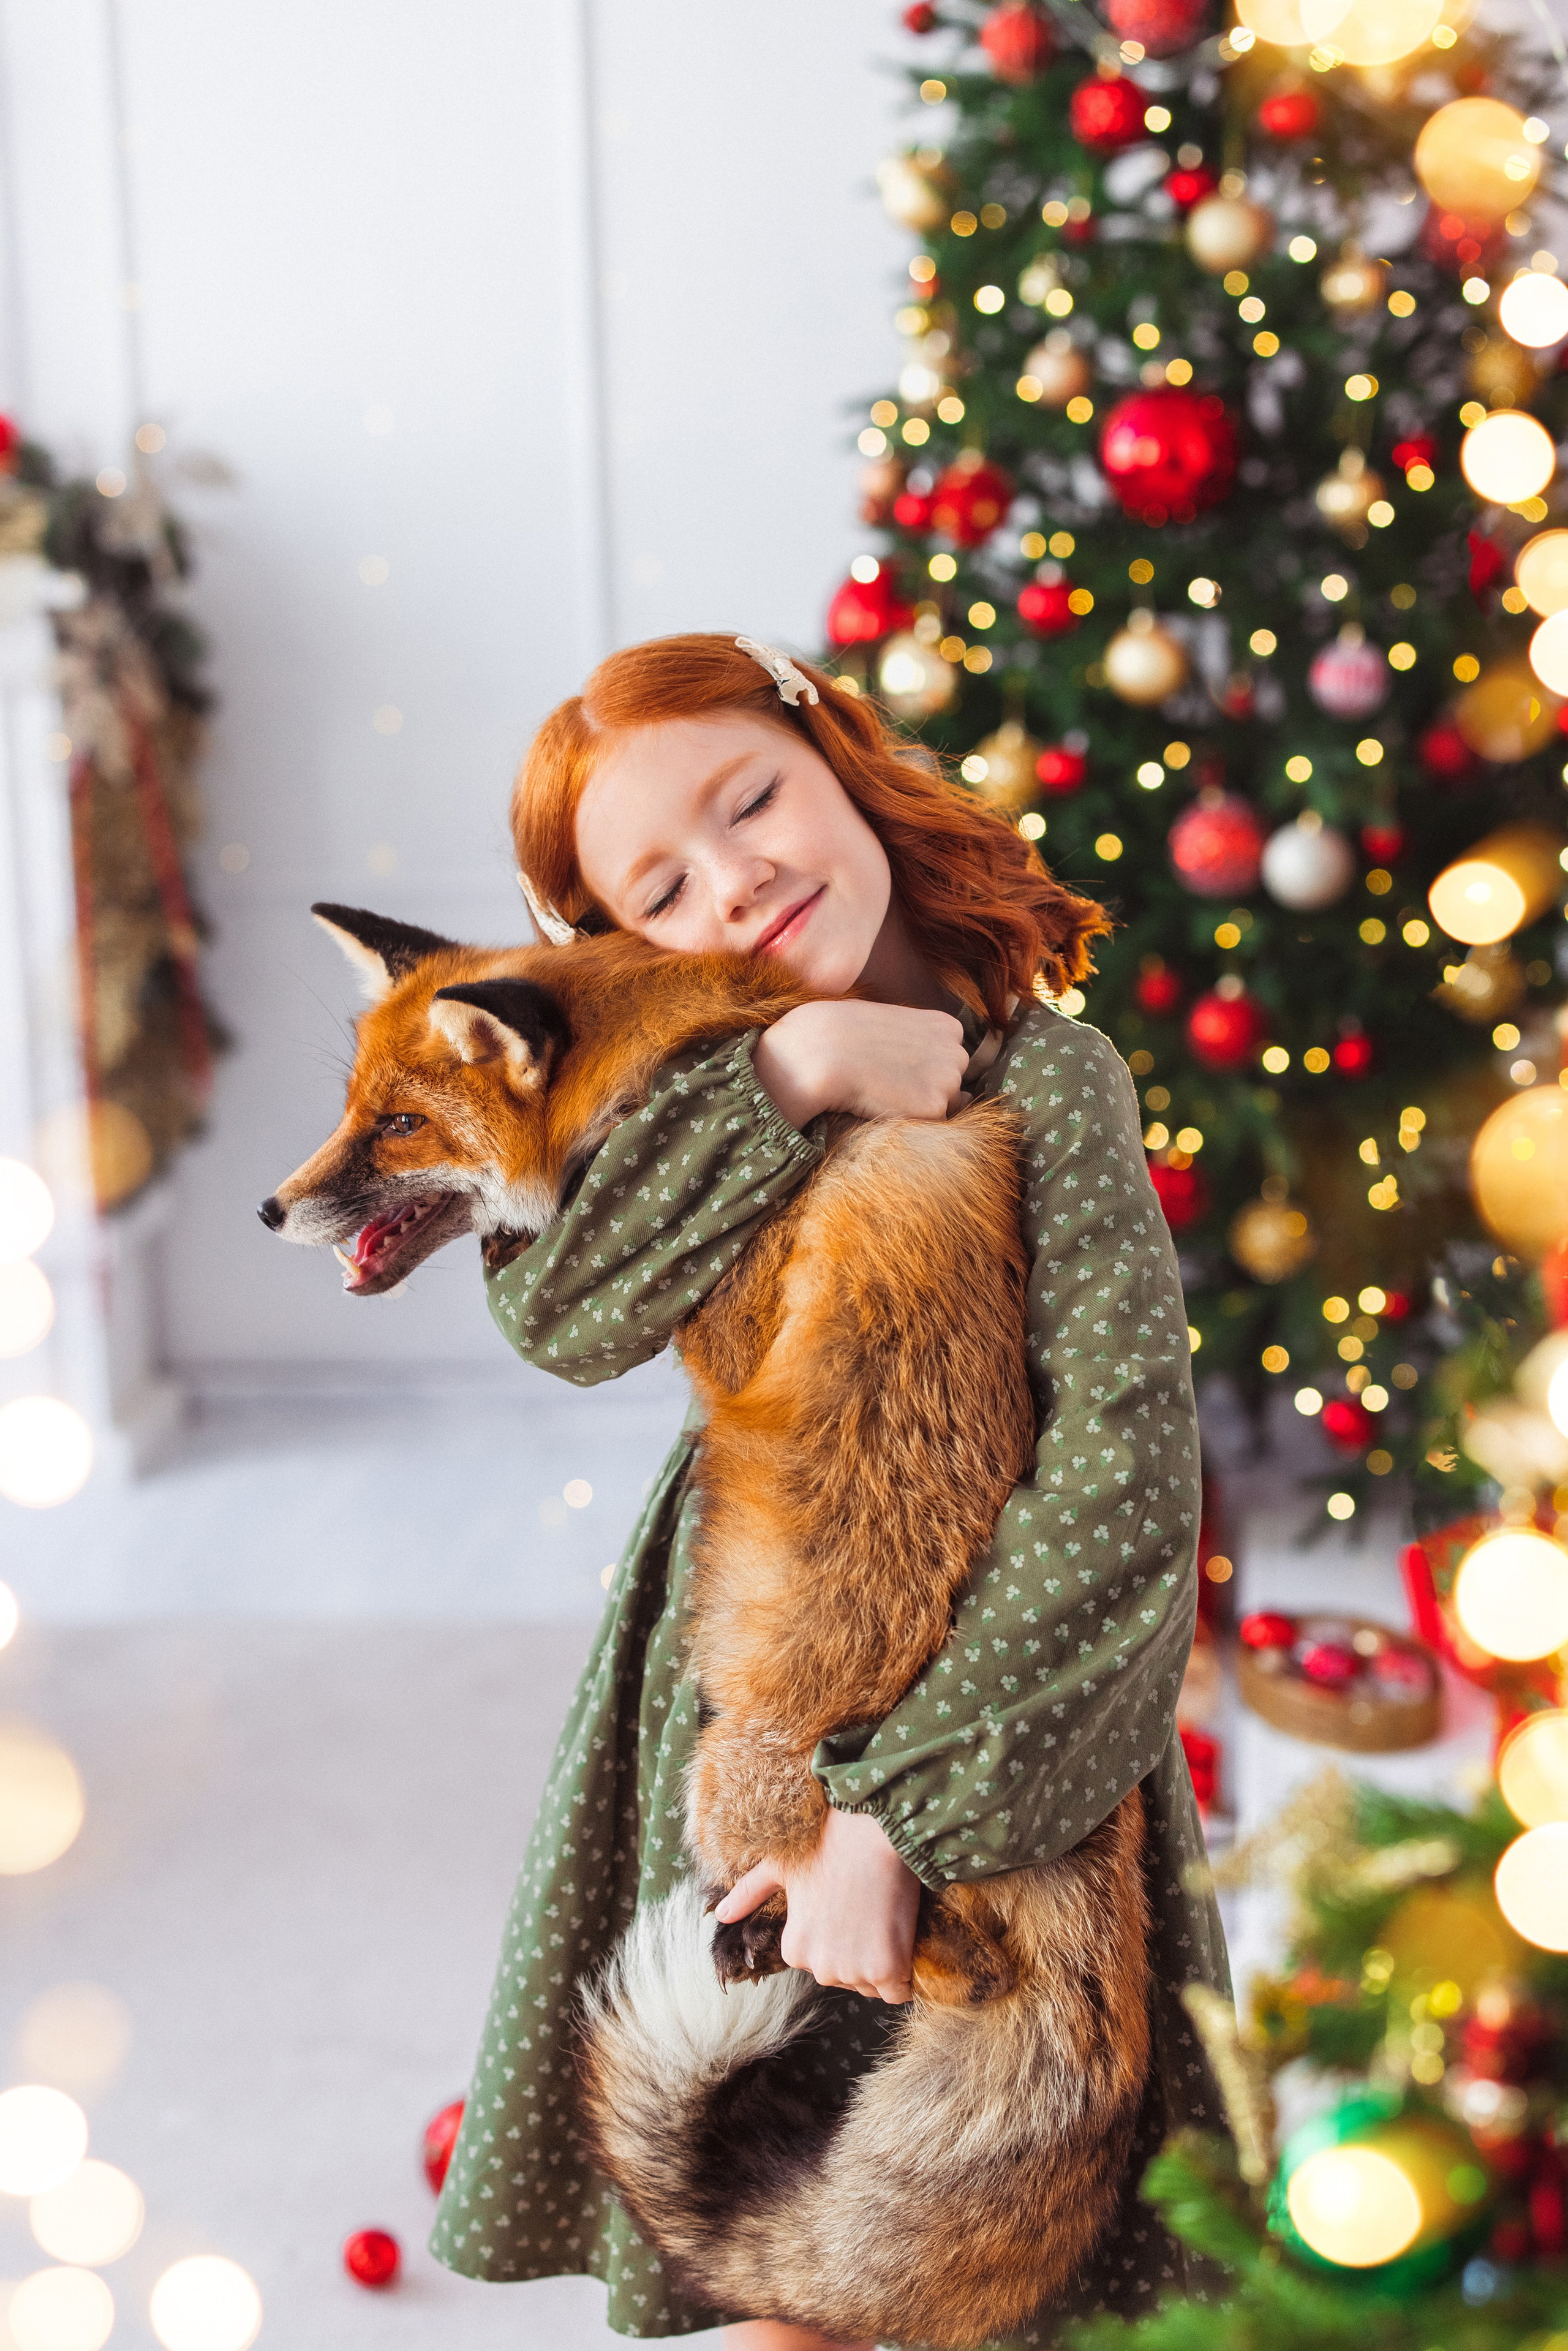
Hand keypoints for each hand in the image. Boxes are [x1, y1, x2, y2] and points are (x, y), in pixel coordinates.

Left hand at [714, 1808, 919, 2003]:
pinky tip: (902, 1939)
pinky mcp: (886, 1968)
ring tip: (883, 1918)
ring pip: (873, 1983)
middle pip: (849, 1976)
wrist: (875, 1829)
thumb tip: (720, 1915)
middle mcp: (819, 1967)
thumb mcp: (779, 1865)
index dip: (840, 1938)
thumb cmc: (829, 1843)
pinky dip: (903, 1972)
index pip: (823, 1962)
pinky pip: (898, 1990)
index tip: (850, 1910)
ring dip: (882, 1962)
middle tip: (869, 1913)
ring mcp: (853, 1970)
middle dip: (860, 1953)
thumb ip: (750, 1893)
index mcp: (795, 1949)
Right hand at [753, 1001, 969, 1128]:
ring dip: (916, 1106)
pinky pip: (928, 1126)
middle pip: (950, 1084)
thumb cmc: (844, 1032)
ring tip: (883, 1091)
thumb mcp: (890, 1023)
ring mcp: (949, 1081)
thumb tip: (949, 1085)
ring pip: (942, 1107)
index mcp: (948, 1027)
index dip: (918, 1067)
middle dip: (923, 1087)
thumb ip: (920, 1043)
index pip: (947, 1059)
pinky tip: (883, 1105)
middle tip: (886, 1081)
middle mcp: (957, 1052)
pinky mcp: (934, 1107)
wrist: (820, 1051)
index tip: (892, 1066)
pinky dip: (907, 1121)